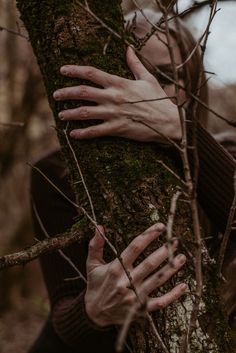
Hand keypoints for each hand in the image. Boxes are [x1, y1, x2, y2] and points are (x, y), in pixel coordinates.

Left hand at [53, 47, 180, 142]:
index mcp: (119, 83)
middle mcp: (114, 97)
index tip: (62, 70)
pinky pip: (96, 131)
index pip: (92, 73)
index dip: (75, 70)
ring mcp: (114, 113)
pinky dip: (83, 134)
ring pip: (86, 112)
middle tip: (55, 95)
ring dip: (70, 113)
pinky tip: (73, 135)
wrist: (169, 121)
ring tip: (60, 115)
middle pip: (84, 92)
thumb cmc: (159, 100)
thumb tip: (128, 48)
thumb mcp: (147, 79)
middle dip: (66, 92)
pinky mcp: (117, 129)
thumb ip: (134, 64)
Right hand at [85, 223, 186, 326]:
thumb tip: (99, 226)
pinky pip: (160, 302)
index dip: (148, 236)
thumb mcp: (92, 264)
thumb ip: (95, 245)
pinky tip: (184, 285)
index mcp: (115, 268)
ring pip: (157, 280)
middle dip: (164, 251)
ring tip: (182, 257)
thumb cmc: (95, 285)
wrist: (94, 314)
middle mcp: (126, 282)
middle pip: (149, 263)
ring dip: (171, 268)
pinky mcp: (141, 310)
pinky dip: (173, 295)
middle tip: (175, 240)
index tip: (159, 226)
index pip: (135, 247)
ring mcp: (135, 297)